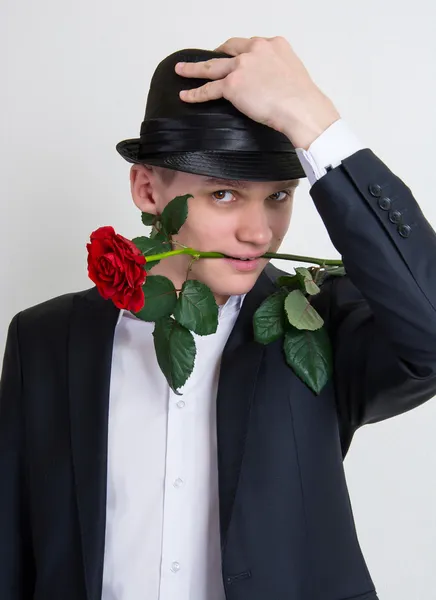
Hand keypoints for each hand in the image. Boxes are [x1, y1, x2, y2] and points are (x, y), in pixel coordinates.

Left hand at [175, 36, 340, 149]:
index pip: (251, 45)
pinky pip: (209, 89)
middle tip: (209, 60)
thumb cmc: (302, 97)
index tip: (237, 57)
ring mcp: (241, 66)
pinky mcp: (232, 85)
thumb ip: (278, 71)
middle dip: (217, 53)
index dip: (241, 52)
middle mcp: (255, 50)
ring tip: (182, 70)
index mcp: (273, 45)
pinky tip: (186, 96)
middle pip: (228, 49)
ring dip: (194, 69)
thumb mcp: (293, 72)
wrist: (301, 107)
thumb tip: (271, 85)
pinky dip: (195, 93)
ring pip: (212, 66)